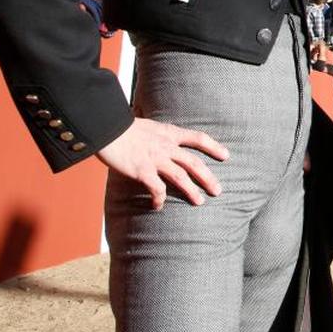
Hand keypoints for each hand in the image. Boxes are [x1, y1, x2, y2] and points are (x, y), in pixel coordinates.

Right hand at [96, 117, 228, 209]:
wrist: (106, 127)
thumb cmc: (122, 126)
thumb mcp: (148, 125)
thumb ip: (158, 134)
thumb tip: (159, 138)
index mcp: (169, 133)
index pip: (198, 138)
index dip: (214, 146)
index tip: (226, 155)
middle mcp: (166, 146)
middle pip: (194, 163)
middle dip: (208, 177)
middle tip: (218, 191)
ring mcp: (156, 159)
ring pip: (181, 177)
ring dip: (191, 191)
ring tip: (200, 202)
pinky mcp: (143, 171)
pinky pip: (156, 189)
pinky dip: (159, 199)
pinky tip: (158, 206)